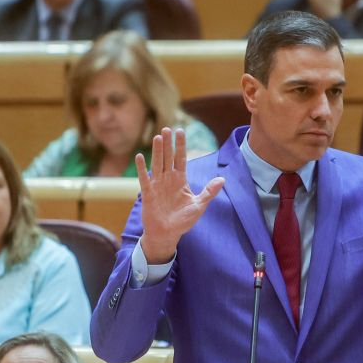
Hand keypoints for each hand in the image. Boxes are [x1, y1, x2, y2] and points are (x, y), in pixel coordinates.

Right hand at [137, 127, 224, 262]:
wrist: (167, 234)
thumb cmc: (183, 221)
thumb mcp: (199, 205)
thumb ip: (209, 192)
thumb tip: (222, 179)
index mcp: (180, 180)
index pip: (181, 158)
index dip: (180, 145)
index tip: (181, 131)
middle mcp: (168, 179)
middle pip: (168, 157)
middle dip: (168, 143)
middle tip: (167, 128)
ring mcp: (157, 185)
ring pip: (157, 164)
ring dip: (157, 151)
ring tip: (158, 137)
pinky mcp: (148, 193)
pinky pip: (144, 178)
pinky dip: (142, 168)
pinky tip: (140, 156)